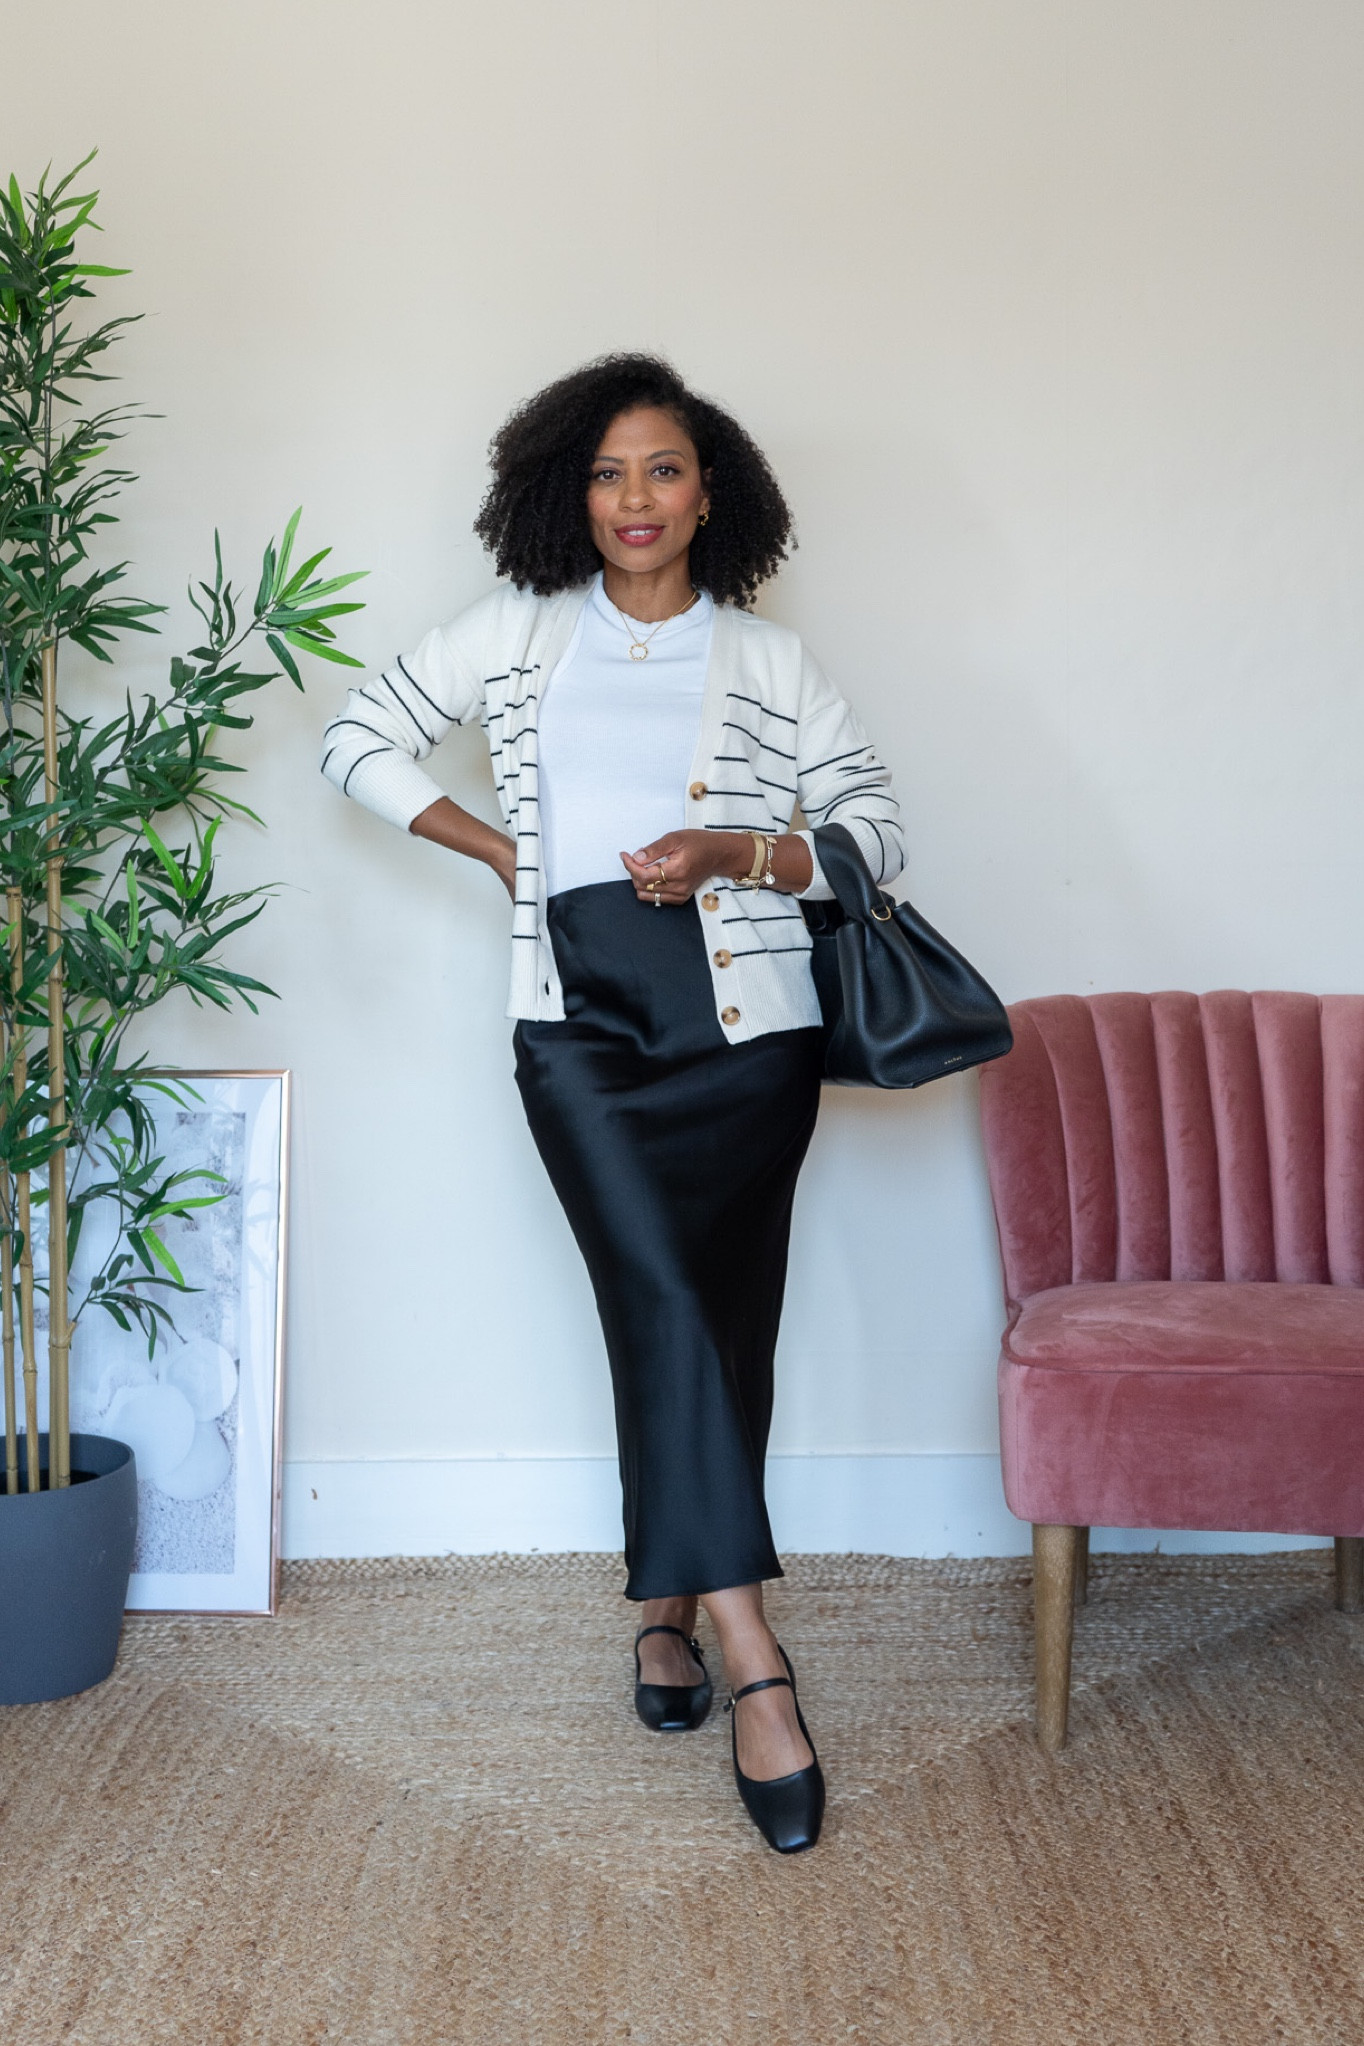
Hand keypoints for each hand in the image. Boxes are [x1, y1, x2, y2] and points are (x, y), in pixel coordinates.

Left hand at [621, 830, 748, 904]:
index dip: (630, 865)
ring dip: (640, 880)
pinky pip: (657, 898)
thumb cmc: (699, 843)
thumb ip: (654, 849)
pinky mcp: (680, 898)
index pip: (644, 875)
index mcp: (677, 870)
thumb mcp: (675, 838)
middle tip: (634, 856)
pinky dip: (649, 887)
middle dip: (633, 871)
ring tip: (644, 865)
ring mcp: (680, 895)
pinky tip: (653, 874)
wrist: (719, 855)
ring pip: (647, 895)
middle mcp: (678, 886)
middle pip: (643, 886)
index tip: (625, 854)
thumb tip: (636, 857)